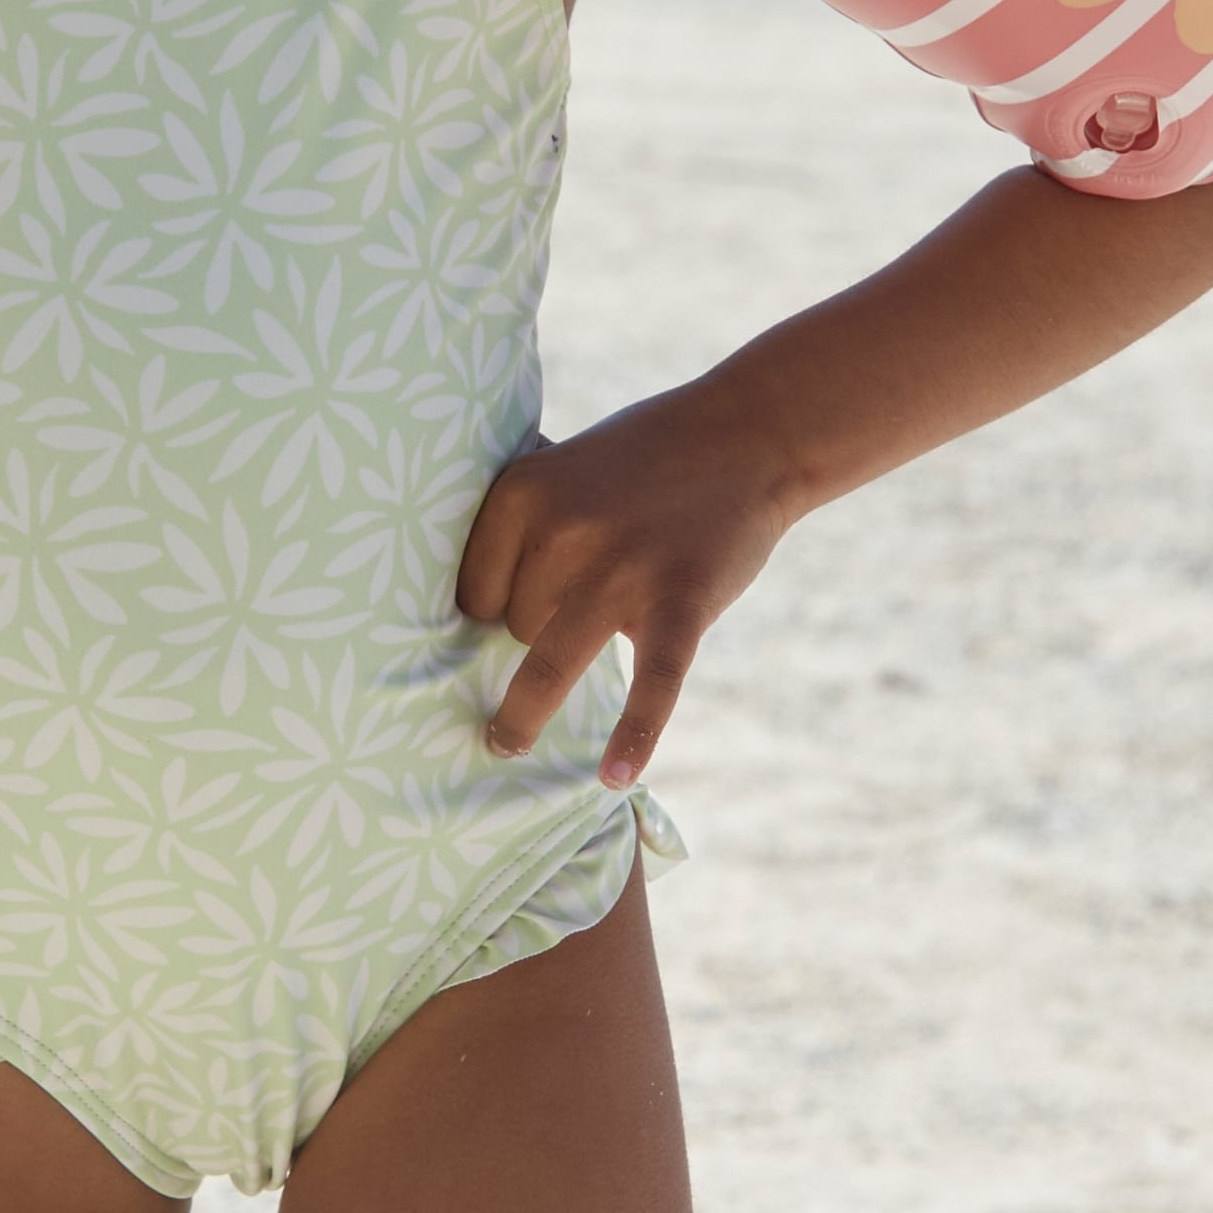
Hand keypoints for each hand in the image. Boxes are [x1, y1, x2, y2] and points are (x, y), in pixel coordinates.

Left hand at [455, 384, 804, 791]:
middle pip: (516, 625)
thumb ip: (523, 526)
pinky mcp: (681, 601)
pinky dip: (635, 734)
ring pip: (549, 665)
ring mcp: (623, 569)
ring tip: (504, 746)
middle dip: (536, 631)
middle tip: (569, 616)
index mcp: (523, 493)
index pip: (471, 590)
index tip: (498, 622)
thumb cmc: (643, 459)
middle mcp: (563, 531)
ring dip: (525, 712)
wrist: (749, 435)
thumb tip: (462, 607)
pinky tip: (614, 777)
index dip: (486, 612)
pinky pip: (652, 684)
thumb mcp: (563, 468)